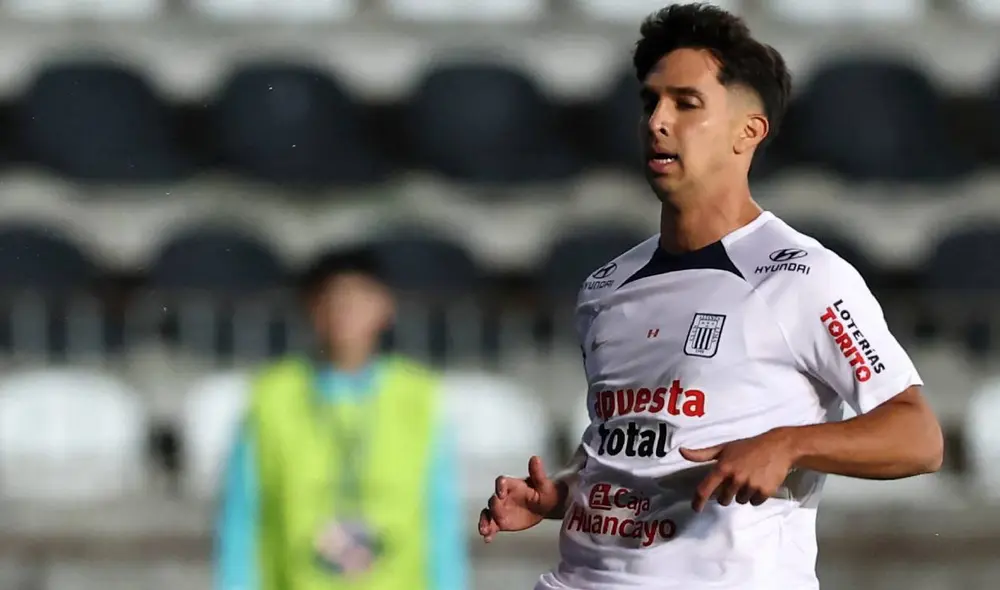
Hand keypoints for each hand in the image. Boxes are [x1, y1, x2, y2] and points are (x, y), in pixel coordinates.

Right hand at [478, 456, 561, 542]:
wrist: (546, 505)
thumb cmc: (545, 491)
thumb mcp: (544, 483)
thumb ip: (538, 473)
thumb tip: (536, 458)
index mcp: (512, 485)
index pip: (502, 482)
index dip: (500, 486)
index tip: (501, 493)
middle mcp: (503, 496)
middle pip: (493, 500)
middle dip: (493, 507)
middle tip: (494, 513)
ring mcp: (501, 509)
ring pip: (488, 514)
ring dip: (485, 521)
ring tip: (484, 530)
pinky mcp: (501, 521)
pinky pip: (492, 526)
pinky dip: (488, 532)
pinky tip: (487, 539)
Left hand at [679, 429, 796, 512]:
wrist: (778, 447)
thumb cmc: (748, 447)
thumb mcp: (724, 448)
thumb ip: (702, 454)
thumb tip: (681, 452)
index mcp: (722, 468)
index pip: (704, 489)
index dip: (698, 501)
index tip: (696, 508)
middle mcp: (735, 478)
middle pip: (723, 499)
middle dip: (727, 494)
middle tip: (736, 480)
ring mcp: (750, 485)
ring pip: (740, 501)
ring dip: (742, 493)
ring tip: (750, 477)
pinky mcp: (764, 492)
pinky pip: (754, 502)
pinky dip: (755, 496)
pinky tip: (759, 482)